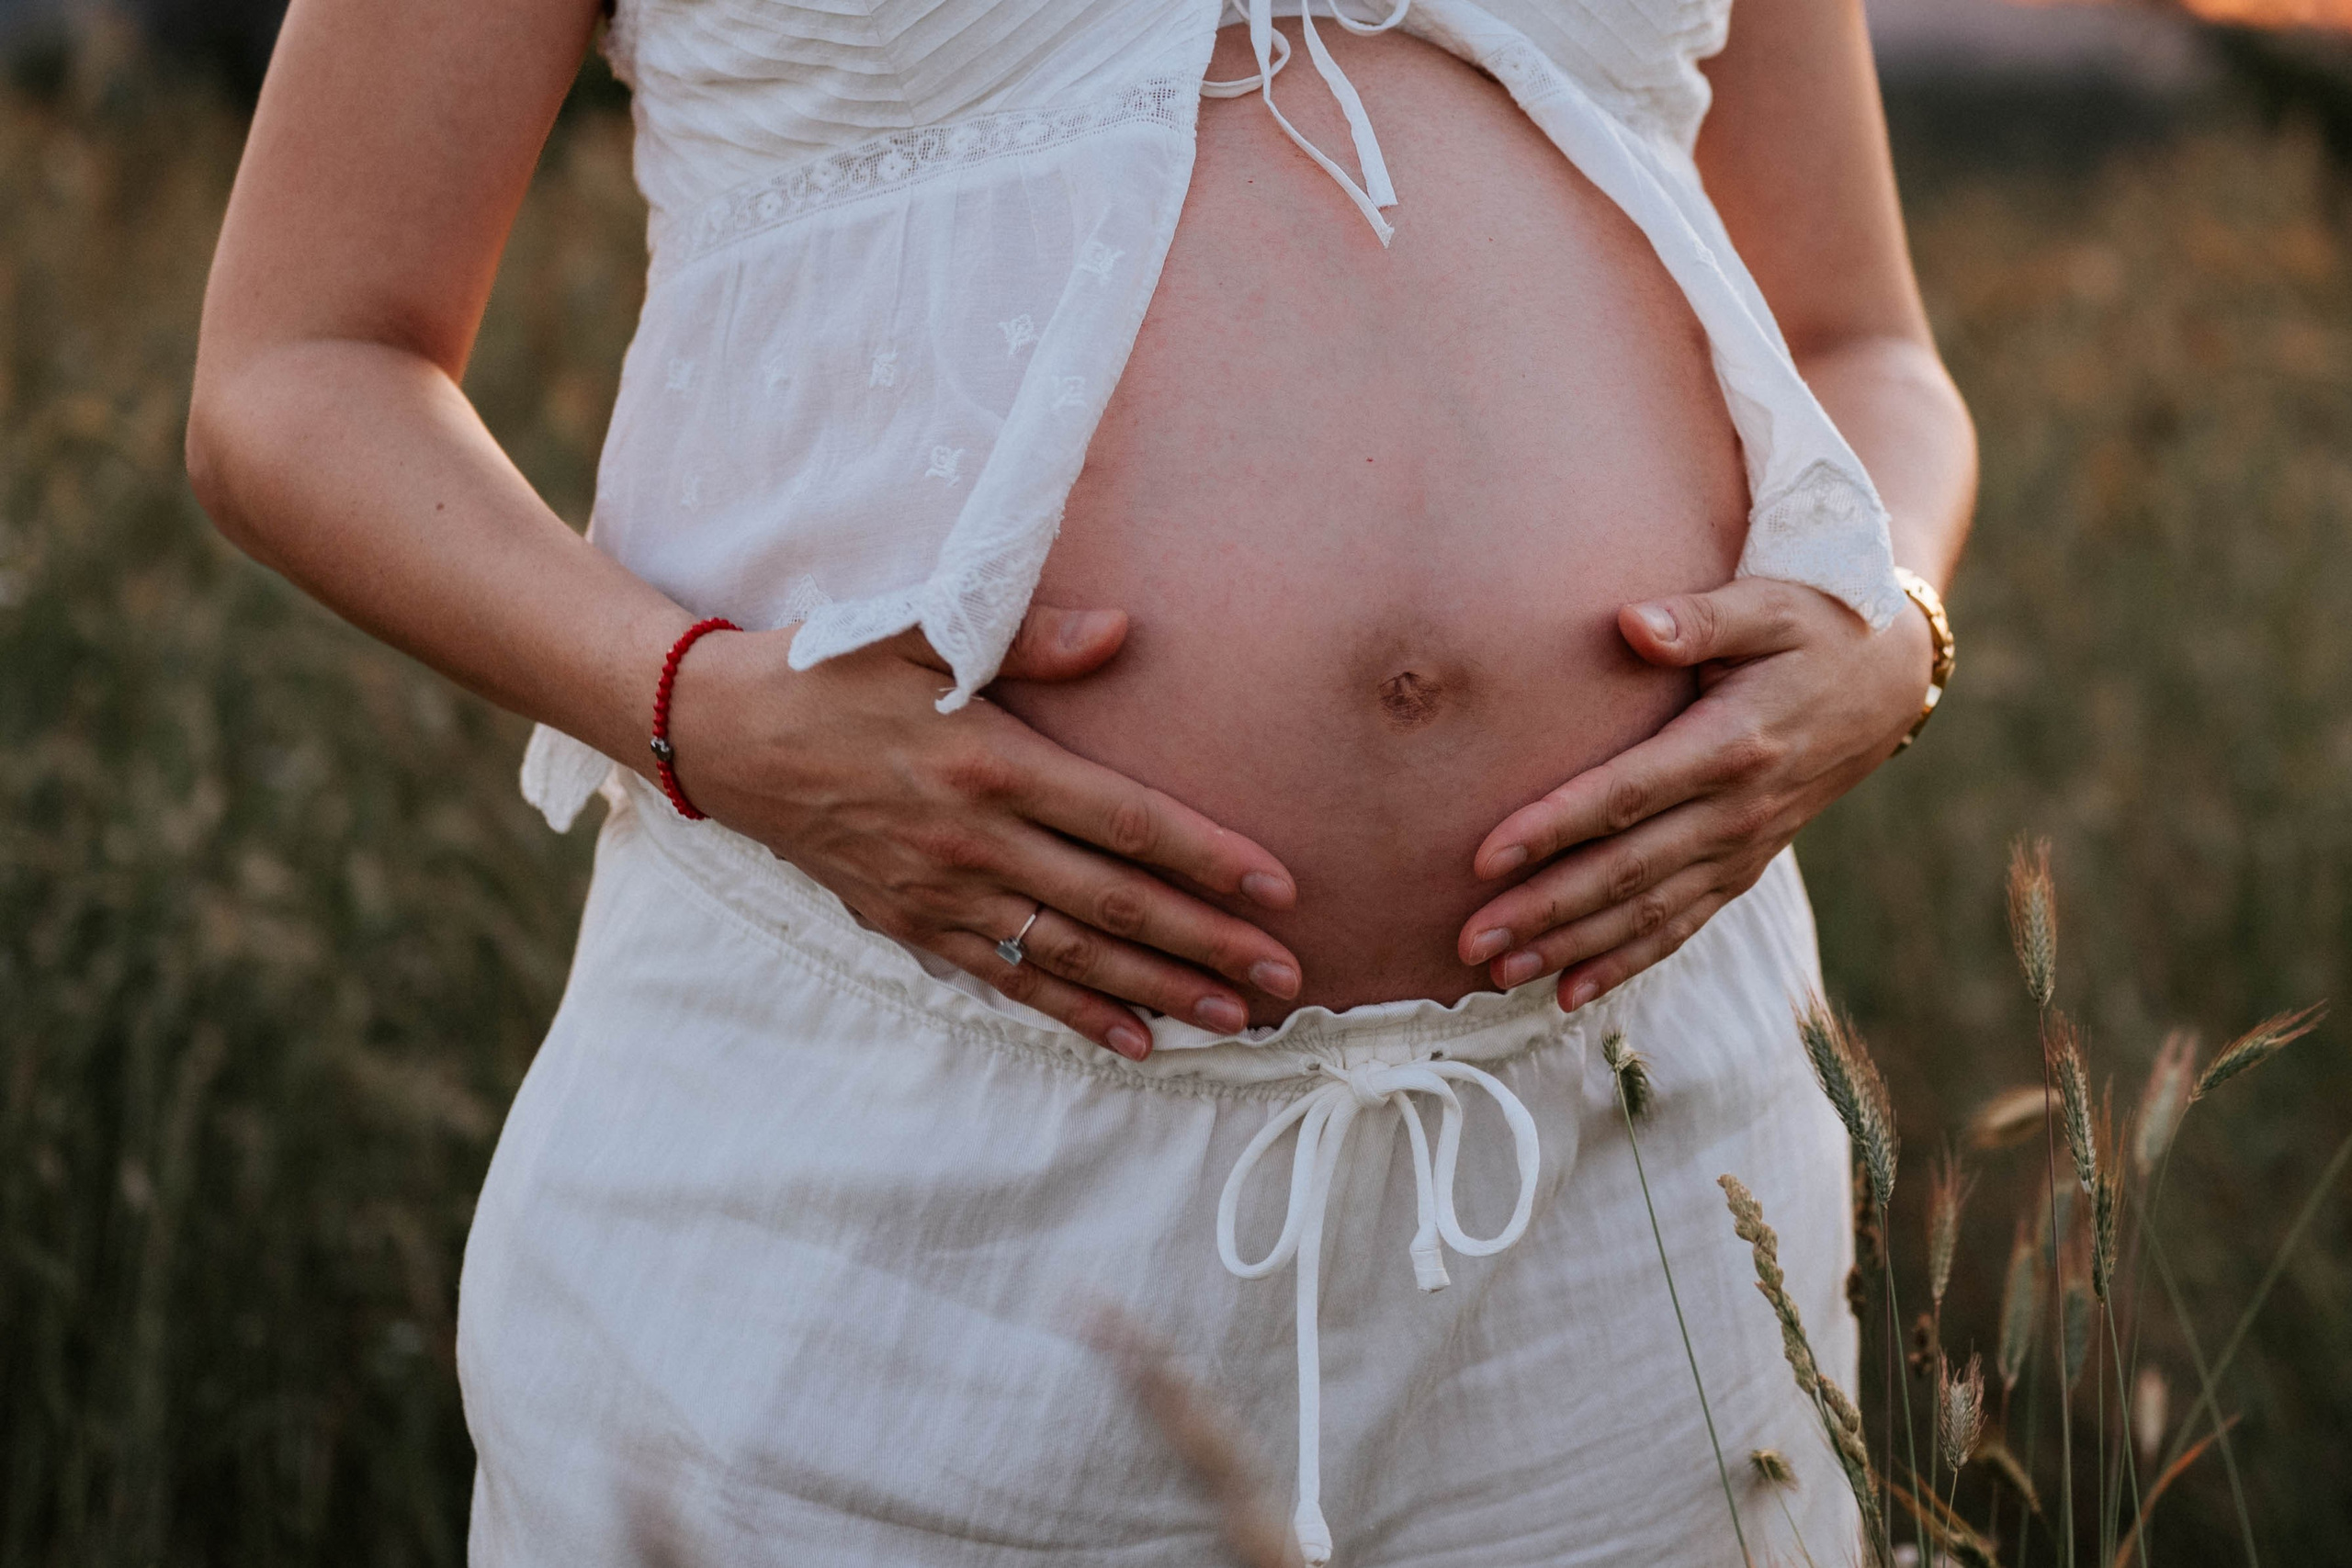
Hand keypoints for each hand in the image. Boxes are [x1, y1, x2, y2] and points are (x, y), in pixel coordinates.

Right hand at [664, 604, 1303, 1060]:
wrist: (720, 735)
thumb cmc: (828, 669)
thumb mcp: (920, 627)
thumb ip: (1030, 635)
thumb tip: (1124, 631)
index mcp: (989, 760)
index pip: (1126, 821)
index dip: (1208, 858)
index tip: (1279, 888)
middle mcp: (973, 840)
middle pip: (1116, 905)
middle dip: (1209, 945)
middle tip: (1287, 978)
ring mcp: (941, 893)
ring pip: (1072, 956)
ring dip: (1159, 992)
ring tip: (1235, 1019)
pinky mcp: (911, 923)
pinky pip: (1007, 980)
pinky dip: (1073, 1015)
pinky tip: (1135, 1041)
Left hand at [1456, 576, 1934, 1009]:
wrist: (1891, 679)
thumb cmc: (1814, 626)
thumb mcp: (1767, 606)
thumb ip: (1698, 618)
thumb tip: (1633, 623)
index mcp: (1731, 745)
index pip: (1626, 794)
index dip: (1554, 827)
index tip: (1485, 855)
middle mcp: (1737, 811)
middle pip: (1625, 870)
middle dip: (1543, 910)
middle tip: (1468, 940)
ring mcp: (1742, 847)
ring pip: (1647, 912)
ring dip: (1571, 948)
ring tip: (1500, 973)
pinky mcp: (1744, 865)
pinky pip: (1681, 925)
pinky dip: (1626, 962)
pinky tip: (1571, 993)